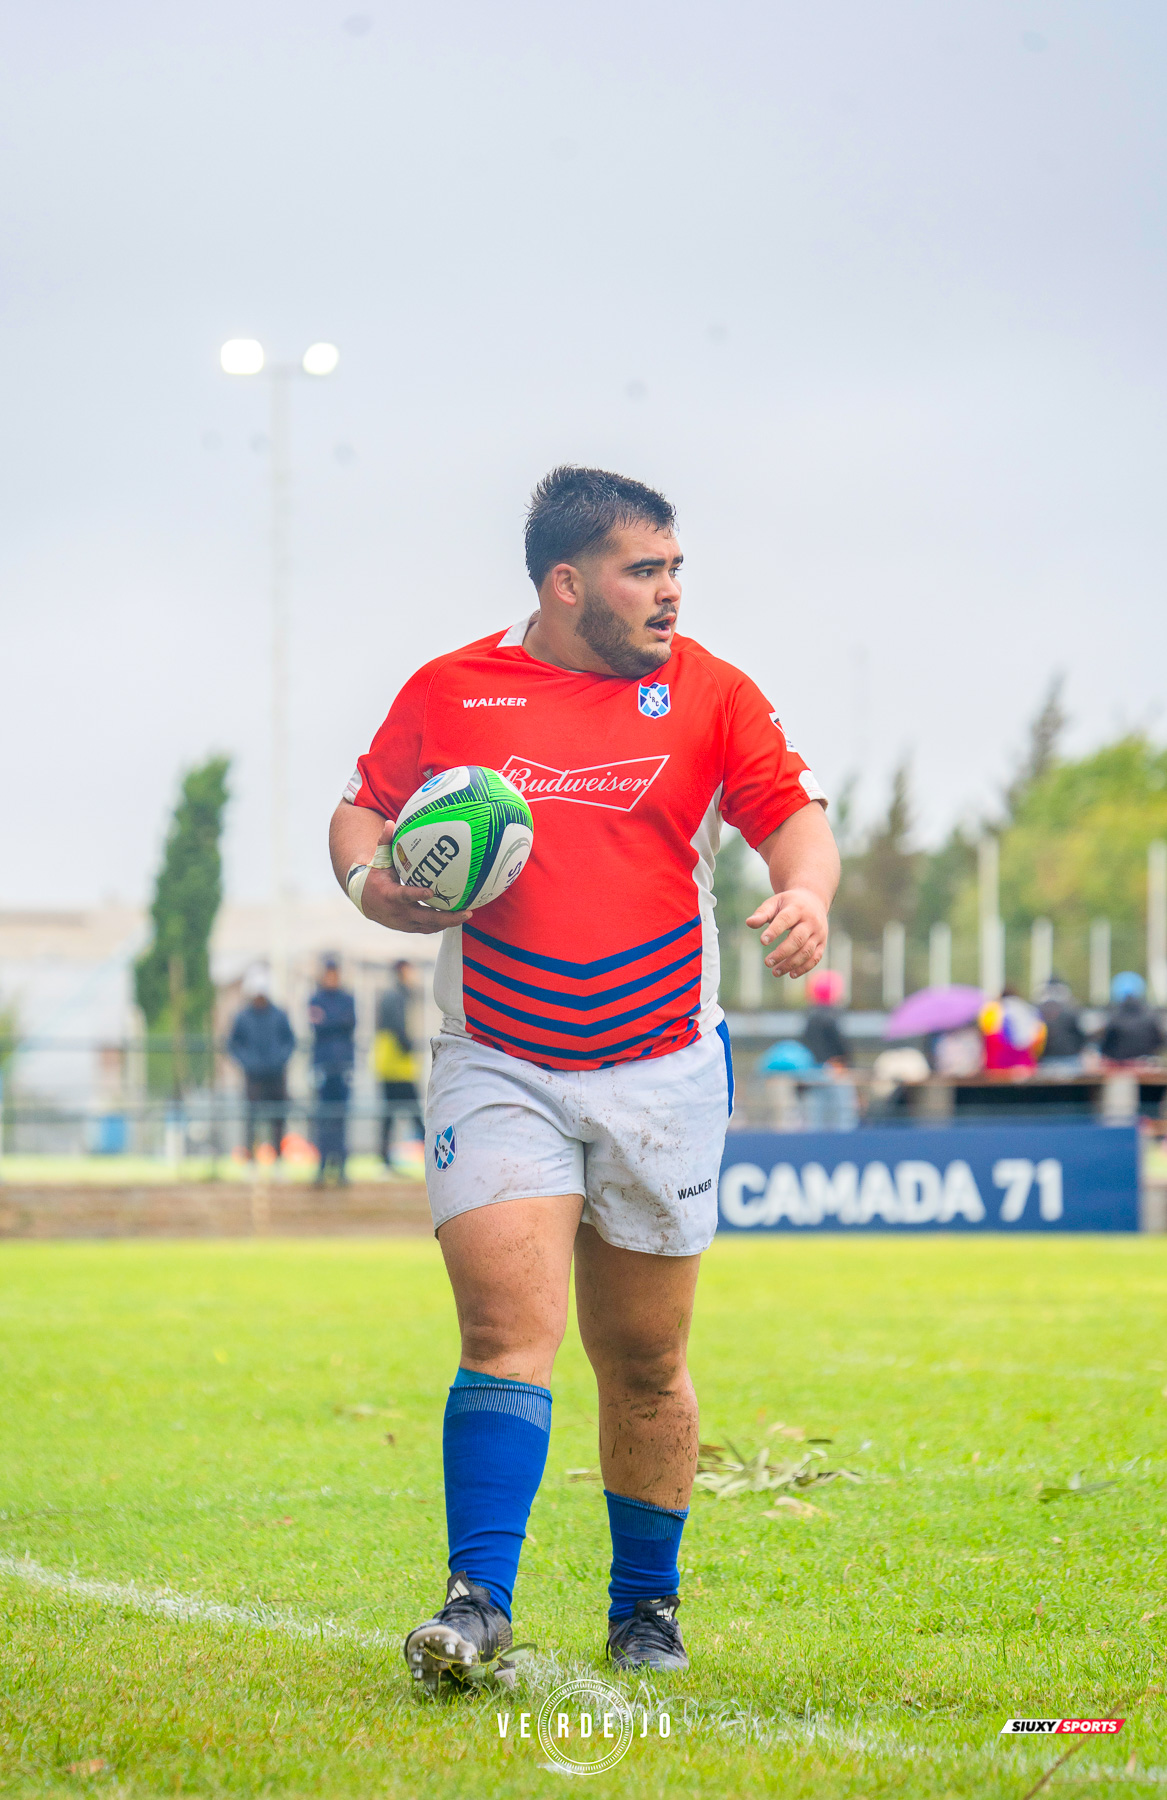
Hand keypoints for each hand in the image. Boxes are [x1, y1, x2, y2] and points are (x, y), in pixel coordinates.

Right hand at [359, 818, 473, 934]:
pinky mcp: (409, 928)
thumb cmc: (375, 876)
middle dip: (447, 917)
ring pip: (429, 926)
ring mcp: (404, 923)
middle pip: (425, 918)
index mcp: (389, 895)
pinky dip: (442, 924)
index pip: (404, 895)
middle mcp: (398, 913)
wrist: (364, 901)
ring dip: (448, 922)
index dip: (417, 894)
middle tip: (467, 912)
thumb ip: (385, 842)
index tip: (431, 891)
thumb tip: (390, 822)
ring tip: (467, 914)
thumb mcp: (378, 860)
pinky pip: (428, 928)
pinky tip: (457, 916)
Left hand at [746, 886, 828, 978]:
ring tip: (775, 972)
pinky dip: (804, 968)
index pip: (786, 919)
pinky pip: (815, 958)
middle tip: (767, 962)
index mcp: (797, 909)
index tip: (762, 941)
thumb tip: (749, 923)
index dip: (775, 930)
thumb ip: (762, 913)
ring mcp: (818, 933)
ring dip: (791, 964)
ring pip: (807, 951)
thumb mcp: (775, 902)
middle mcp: (811, 921)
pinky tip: (791, 974)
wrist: (814, 901)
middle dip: (782, 952)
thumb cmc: (789, 904)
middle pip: (798, 939)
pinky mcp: (822, 943)